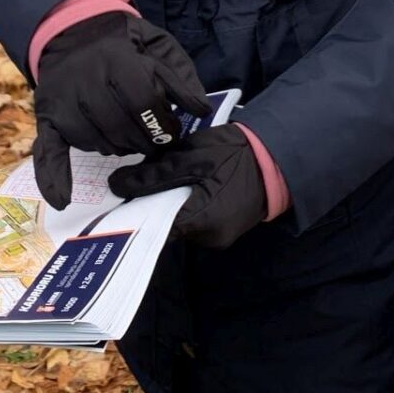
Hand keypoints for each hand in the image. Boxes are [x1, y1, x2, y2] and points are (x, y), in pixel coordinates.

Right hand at [33, 13, 210, 208]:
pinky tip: (63, 199)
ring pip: (95, 142)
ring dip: (116, 148)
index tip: (172, 135)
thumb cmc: (123, 43)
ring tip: (127, 138)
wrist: (73, 32)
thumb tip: (201, 109)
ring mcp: (63, 99)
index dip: (163, 125)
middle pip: (120, 127)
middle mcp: (85, 78)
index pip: (143, 102)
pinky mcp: (47, 116)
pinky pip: (48, 150)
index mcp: (116, 58)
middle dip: (144, 142)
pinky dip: (54, 177)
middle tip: (154, 144)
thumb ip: (180, 77)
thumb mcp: (156, 46)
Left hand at [109, 127, 266, 249]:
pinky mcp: (224, 229)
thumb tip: (116, 185)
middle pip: (167, 226)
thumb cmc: (237, 153)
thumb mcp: (191, 156)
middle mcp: (211, 239)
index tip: (121, 195)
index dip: (136, 210)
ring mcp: (220, 237)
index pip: (155, 226)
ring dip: (170, 202)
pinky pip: (195, 221)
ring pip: (180, 223)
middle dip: (153, 203)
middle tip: (143, 178)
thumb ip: (152, 174)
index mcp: (202, 222)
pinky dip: (187, 204)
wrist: (277, 155)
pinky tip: (185, 184)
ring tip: (166, 176)